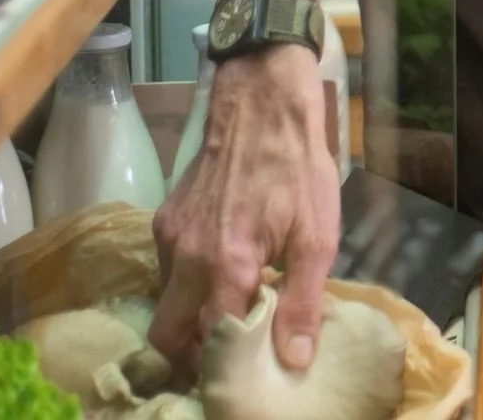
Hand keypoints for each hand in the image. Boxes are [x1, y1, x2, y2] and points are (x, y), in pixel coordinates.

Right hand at [150, 43, 339, 374]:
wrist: (264, 104)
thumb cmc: (299, 168)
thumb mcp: (317, 236)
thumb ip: (302, 302)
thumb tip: (294, 360)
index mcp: (226, 267)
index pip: (207, 343)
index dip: (219, 367)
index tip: (234, 379)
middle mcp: (187, 257)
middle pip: (166, 332)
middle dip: (186, 354)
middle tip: (219, 360)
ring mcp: (170, 236)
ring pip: (166, 298)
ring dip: (189, 314)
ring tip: (227, 312)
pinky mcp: (165, 217)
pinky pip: (168, 267)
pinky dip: (188, 280)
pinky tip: (221, 270)